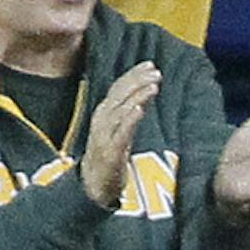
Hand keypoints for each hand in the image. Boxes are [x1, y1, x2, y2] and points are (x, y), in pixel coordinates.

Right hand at [80, 62, 159, 210]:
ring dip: (138, 95)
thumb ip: (129, 113)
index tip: (150, 65)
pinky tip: (141, 109)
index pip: (120, 87)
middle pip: (121, 93)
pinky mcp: (111, 151)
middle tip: (156, 72)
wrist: (93, 184)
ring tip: (154, 85)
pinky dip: (130, 118)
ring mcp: (105, 134)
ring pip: (122, 109)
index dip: (134, 75)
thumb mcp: (120, 130)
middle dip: (138, 80)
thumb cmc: (109, 156)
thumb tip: (144, 96)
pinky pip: (121, 132)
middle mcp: (103, 118)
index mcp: (105, 112)